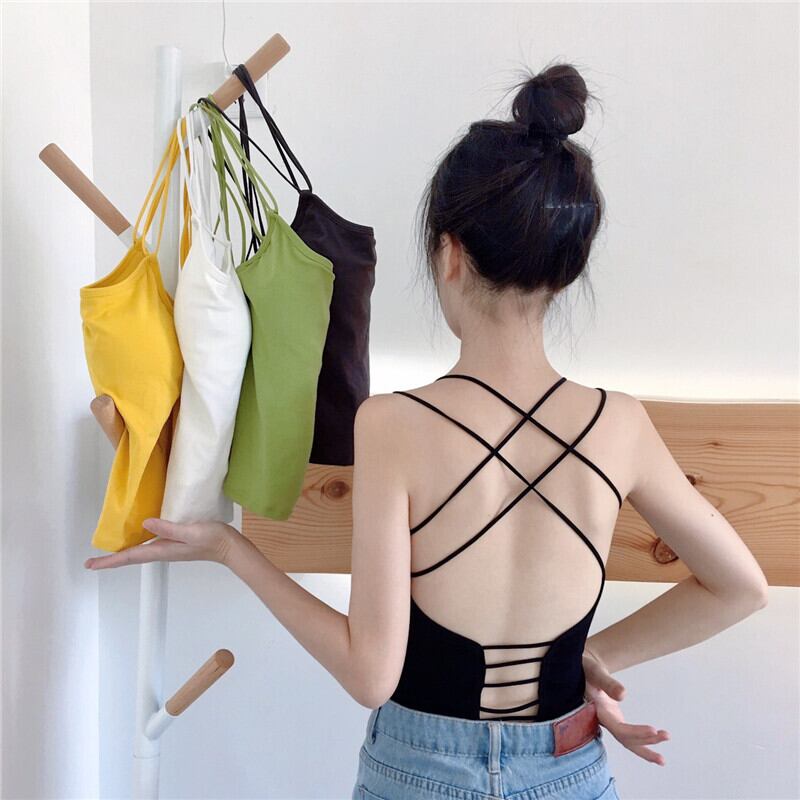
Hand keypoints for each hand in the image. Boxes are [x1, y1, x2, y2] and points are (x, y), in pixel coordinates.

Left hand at [84, 518, 239, 570]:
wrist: (230, 547)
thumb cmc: (212, 539)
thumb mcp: (191, 531)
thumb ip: (169, 528)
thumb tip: (144, 524)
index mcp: (163, 549)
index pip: (130, 557)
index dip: (109, 561)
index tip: (90, 565)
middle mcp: (162, 551)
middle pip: (131, 556)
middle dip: (112, 559)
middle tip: (92, 562)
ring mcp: (169, 548)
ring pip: (140, 551)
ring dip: (123, 552)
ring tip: (109, 550)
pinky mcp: (175, 543)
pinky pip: (150, 544)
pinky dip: (139, 543)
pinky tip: (139, 535)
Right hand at [583, 646, 669, 765]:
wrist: (581, 667)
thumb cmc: (585, 668)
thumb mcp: (595, 671)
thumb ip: (607, 682)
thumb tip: (623, 695)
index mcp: (596, 710)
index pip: (617, 728)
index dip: (635, 732)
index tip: (653, 730)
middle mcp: (602, 719)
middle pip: (624, 739)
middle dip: (644, 744)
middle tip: (664, 742)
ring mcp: (608, 720)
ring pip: (627, 740)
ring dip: (646, 745)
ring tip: (664, 746)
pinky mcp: (612, 717)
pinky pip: (627, 733)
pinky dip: (641, 739)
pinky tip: (655, 737)